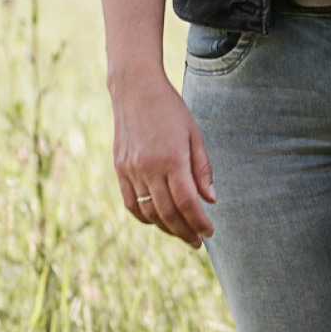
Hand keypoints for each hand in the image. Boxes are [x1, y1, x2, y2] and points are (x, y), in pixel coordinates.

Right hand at [111, 72, 215, 247]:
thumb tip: (210, 200)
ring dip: (166, 227)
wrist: (135, 89)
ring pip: (148, 212)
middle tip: (197, 242)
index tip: (209, 232)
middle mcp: (149, 168)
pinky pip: (131, 203)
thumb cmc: (171, 109)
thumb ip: (202, 169)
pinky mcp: (120, 169)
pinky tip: (157, 221)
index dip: (199, 222)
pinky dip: (144, 217)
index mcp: (172, 158)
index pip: (188, 202)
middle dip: (185, 231)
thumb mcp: (194, 134)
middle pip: (168, 212)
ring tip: (181, 233)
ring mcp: (131, 170)